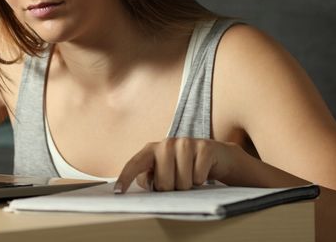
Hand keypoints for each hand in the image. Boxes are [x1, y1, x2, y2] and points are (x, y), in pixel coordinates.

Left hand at [114, 137, 238, 193]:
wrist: (216, 157)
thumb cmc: (184, 168)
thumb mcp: (164, 173)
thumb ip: (150, 179)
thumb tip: (142, 187)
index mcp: (151, 150)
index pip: (135, 164)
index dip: (126, 178)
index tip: (118, 192)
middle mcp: (166, 143)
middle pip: (163, 182)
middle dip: (171, 189)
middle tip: (177, 182)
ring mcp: (185, 142)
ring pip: (182, 182)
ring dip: (187, 186)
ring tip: (189, 177)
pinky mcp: (204, 147)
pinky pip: (199, 177)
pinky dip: (201, 180)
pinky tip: (202, 171)